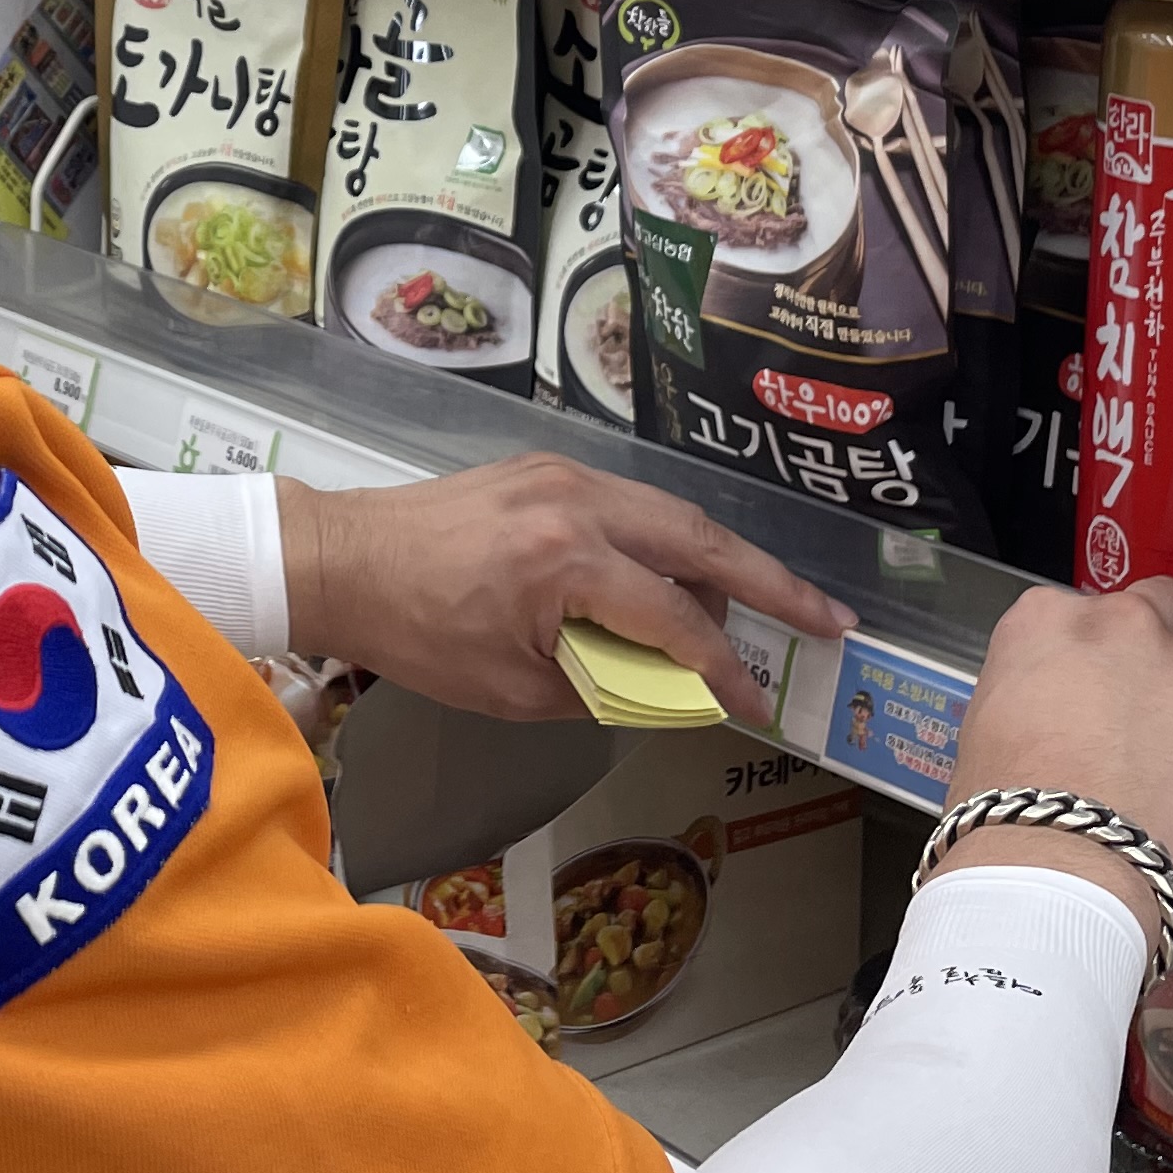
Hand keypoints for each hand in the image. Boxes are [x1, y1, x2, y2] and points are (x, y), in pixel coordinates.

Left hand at [273, 458, 855, 724]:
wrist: (343, 559)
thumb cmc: (417, 634)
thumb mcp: (513, 689)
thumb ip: (604, 685)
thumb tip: (671, 690)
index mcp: (567, 563)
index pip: (676, 620)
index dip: (724, 669)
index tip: (756, 703)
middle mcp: (579, 503)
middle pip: (702, 543)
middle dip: (772, 585)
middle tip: (829, 618)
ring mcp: (564, 476)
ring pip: (674, 514)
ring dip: (726, 559)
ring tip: (775, 602)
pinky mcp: (547, 469)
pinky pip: (634, 503)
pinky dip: (674, 538)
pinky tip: (695, 571)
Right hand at [931, 580, 1172, 942]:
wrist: (1060, 877)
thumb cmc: (1004, 816)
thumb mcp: (989, 727)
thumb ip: (1041, 693)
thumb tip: (1070, 717)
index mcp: (1048, 620)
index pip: (1081, 616)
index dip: (1089, 662)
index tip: (1086, 703)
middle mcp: (1126, 625)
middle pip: (1162, 612)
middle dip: (1159, 652)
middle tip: (1142, 726)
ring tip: (1166, 797)